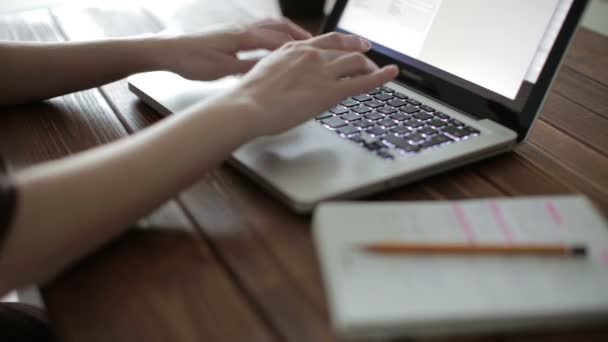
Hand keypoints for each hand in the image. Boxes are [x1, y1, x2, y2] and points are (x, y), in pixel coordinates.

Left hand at [158, 18, 311, 80]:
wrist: (169, 50)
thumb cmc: (192, 60)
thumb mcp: (222, 70)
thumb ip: (247, 68)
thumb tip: (270, 68)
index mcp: (244, 37)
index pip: (279, 40)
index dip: (299, 47)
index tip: (316, 53)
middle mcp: (243, 28)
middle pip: (279, 27)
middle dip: (299, 36)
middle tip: (317, 46)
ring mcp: (237, 28)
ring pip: (270, 26)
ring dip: (288, 32)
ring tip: (303, 42)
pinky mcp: (231, 32)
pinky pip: (260, 29)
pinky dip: (274, 33)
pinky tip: (276, 42)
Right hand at [231, 32, 398, 135]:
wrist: (248, 107)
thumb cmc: (250, 97)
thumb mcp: (266, 73)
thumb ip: (283, 70)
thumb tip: (289, 79)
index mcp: (294, 48)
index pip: (326, 41)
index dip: (343, 43)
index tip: (352, 45)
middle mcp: (311, 55)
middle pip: (344, 49)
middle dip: (359, 56)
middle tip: (367, 63)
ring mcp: (322, 71)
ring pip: (356, 62)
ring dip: (370, 67)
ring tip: (379, 73)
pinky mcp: (330, 91)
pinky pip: (363, 81)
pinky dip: (381, 76)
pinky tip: (392, 73)